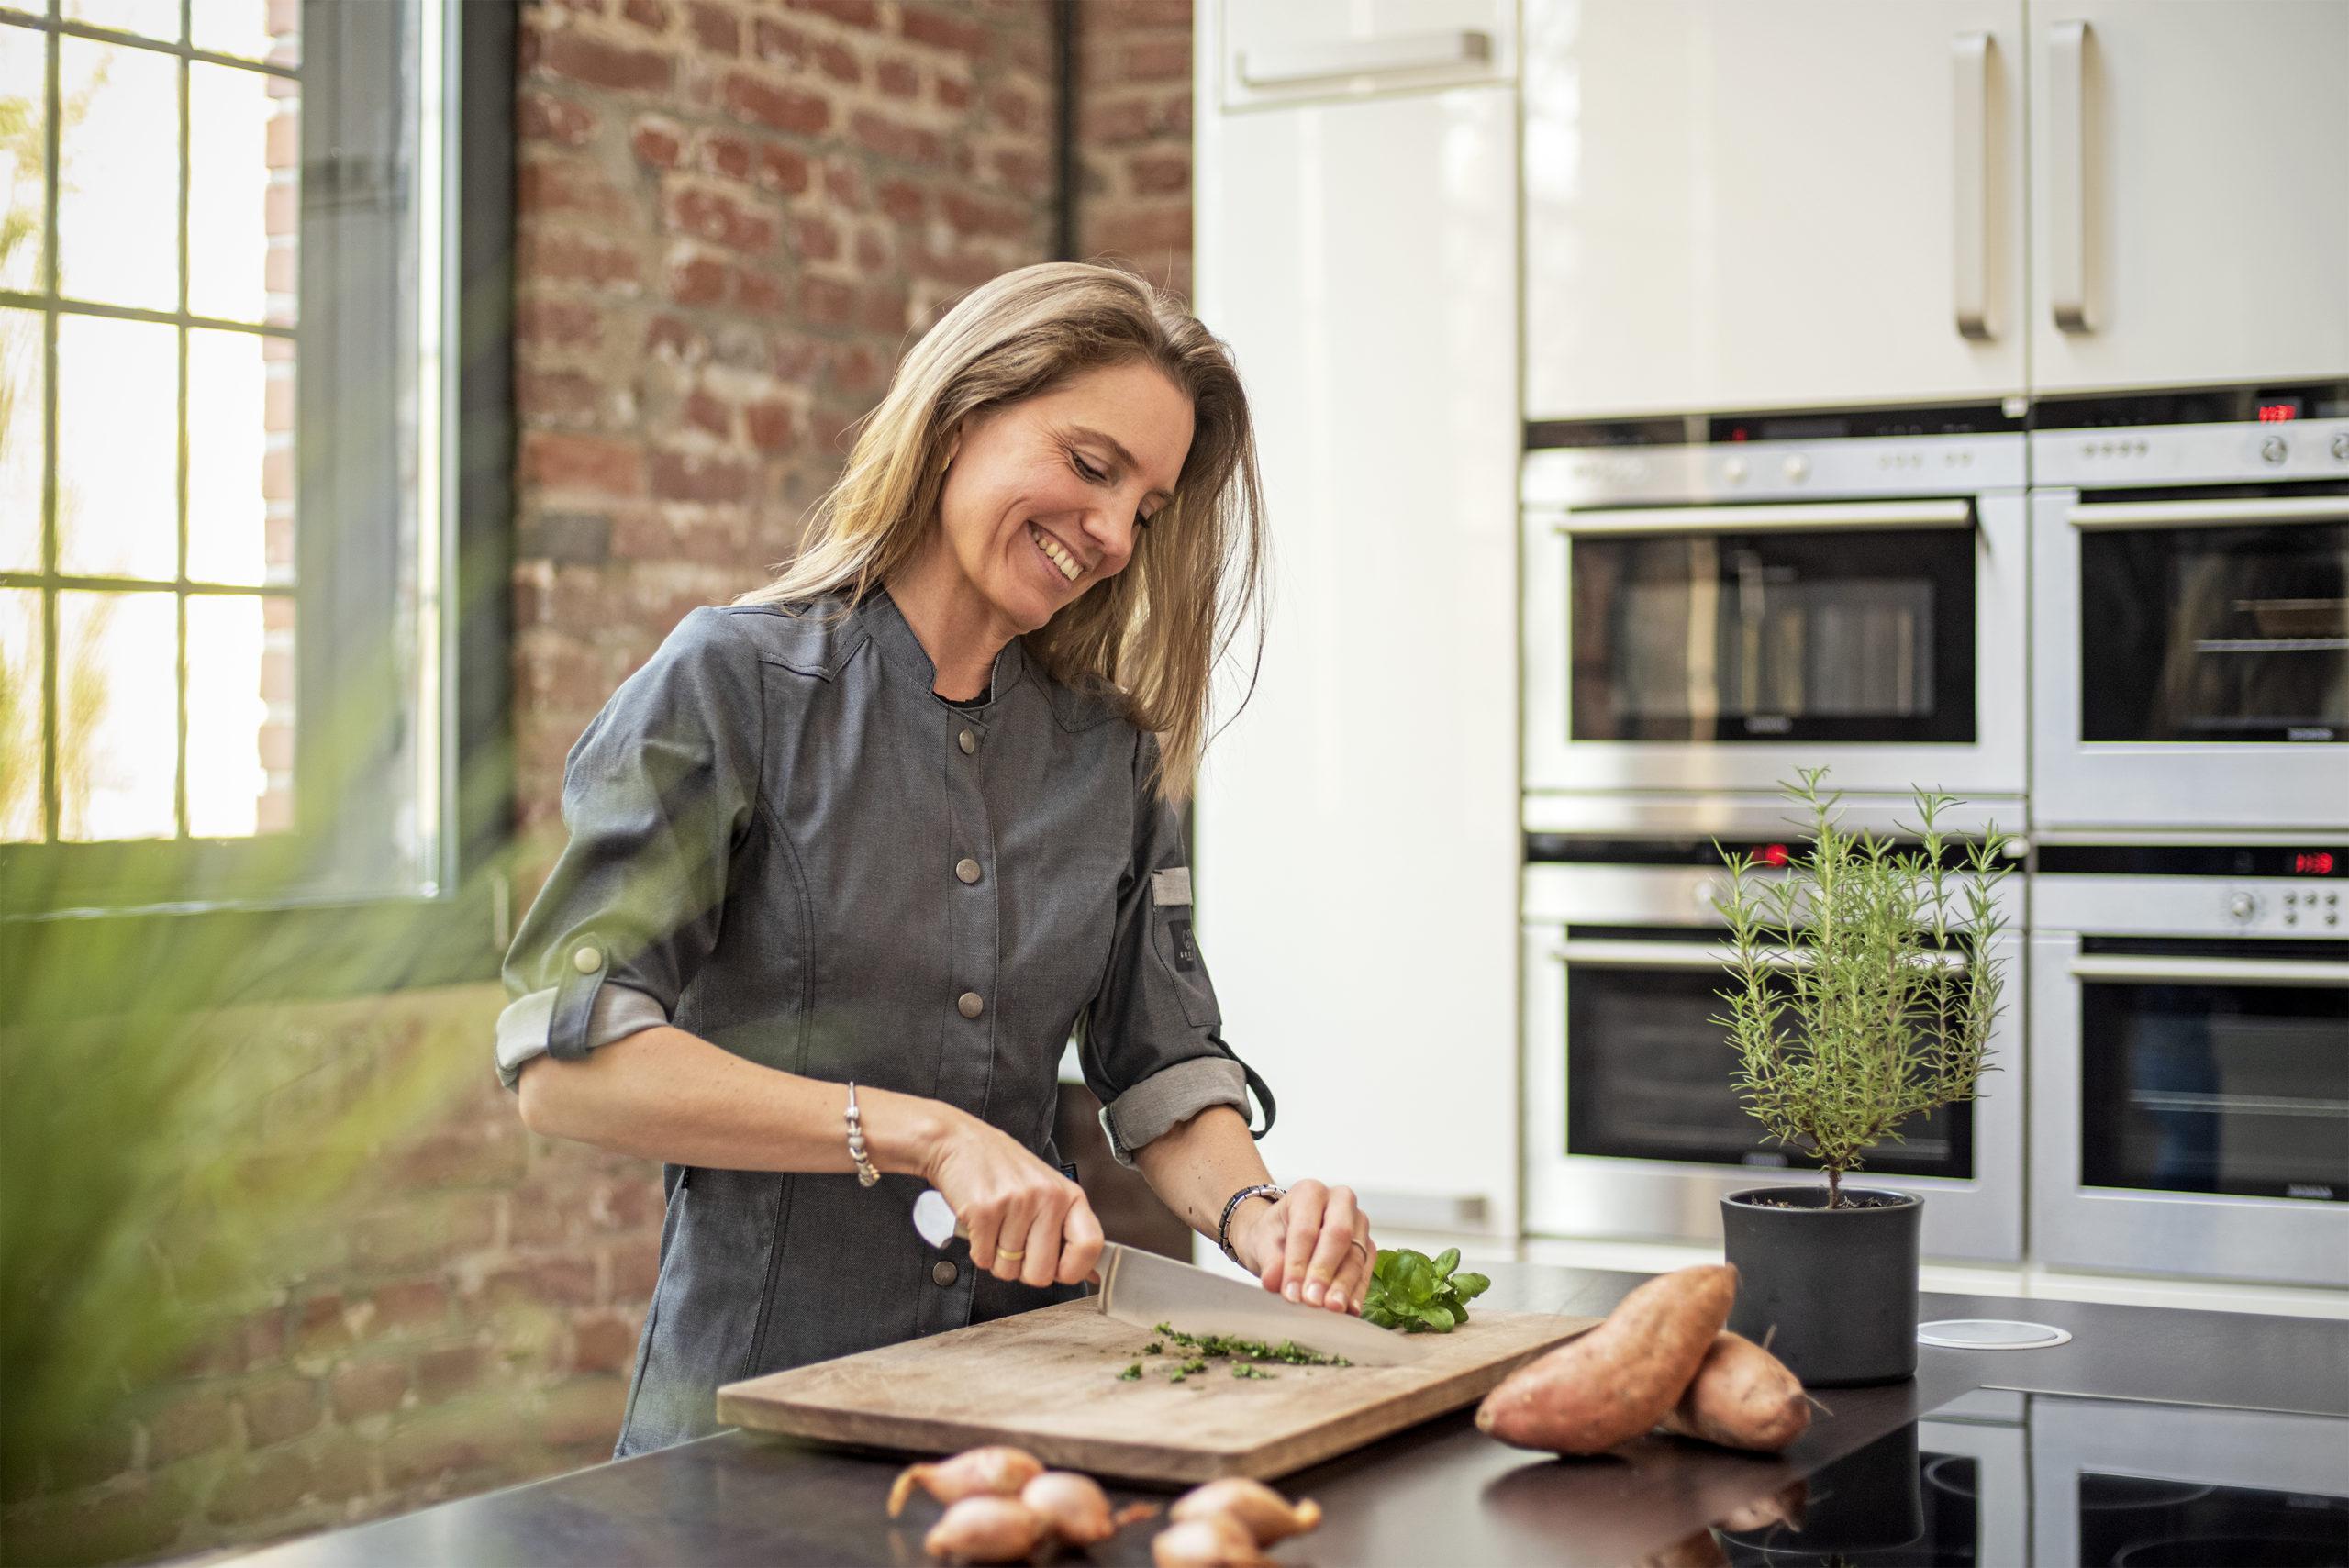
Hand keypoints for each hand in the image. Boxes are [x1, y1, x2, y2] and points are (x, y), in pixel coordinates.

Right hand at [922, 1109, 1103, 1289]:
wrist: (959, 1142)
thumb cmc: (1004, 1168)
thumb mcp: (1047, 1189)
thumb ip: (1066, 1229)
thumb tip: (1091, 1273)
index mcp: (1068, 1195)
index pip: (1090, 1246)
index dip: (1074, 1270)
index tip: (1059, 1270)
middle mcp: (1047, 1198)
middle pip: (1042, 1273)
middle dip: (1023, 1269)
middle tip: (1015, 1244)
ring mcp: (1016, 1204)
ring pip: (1008, 1270)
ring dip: (997, 1257)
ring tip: (996, 1227)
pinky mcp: (984, 1211)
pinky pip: (983, 1259)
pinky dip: (979, 1250)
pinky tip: (981, 1226)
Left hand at [1232, 1179, 1373, 1315]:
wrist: (1279, 1238)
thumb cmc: (1272, 1235)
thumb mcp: (1260, 1244)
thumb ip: (1269, 1261)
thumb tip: (1275, 1281)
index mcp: (1309, 1192)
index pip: (1305, 1228)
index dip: (1298, 1262)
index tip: (1290, 1292)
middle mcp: (1339, 1201)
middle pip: (1338, 1235)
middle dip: (1324, 1271)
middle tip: (1312, 1300)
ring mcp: (1357, 1223)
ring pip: (1355, 1255)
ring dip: (1343, 1285)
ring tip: (1331, 1308)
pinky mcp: (1367, 1246)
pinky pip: (1365, 1270)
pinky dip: (1356, 1291)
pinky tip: (1349, 1310)